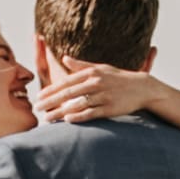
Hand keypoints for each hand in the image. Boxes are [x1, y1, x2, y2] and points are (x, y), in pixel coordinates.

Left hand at [37, 60, 152, 125]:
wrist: (142, 88)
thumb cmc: (119, 78)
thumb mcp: (101, 68)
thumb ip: (81, 65)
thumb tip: (63, 58)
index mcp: (92, 73)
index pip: (66, 82)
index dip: (51, 89)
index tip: (38, 96)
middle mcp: (96, 83)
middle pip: (68, 93)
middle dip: (50, 101)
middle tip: (37, 107)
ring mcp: (103, 96)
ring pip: (77, 105)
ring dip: (60, 112)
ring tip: (47, 118)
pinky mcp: (110, 108)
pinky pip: (91, 113)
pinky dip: (79, 116)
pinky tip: (67, 120)